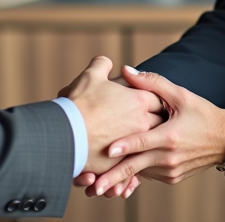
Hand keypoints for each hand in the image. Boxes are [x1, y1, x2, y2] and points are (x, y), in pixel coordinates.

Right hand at [58, 56, 165, 174]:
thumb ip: (102, 65)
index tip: (150, 100)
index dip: (154, 98)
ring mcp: (135, 145)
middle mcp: (142, 123)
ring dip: (144, 143)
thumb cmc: (79, 103)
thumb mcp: (91, 76)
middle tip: (147, 121)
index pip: (158, 98)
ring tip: (137, 142)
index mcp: (139, 100)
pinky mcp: (122, 163)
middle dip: (154, 122)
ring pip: (148, 145)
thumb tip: (105, 63)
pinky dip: (130, 160)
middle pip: (159, 123)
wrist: (65, 132)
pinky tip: (122, 159)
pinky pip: (134, 163)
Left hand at [81, 65, 224, 196]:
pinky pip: (149, 176)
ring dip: (120, 178)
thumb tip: (127, 70)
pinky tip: (117, 179)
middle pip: (136, 167)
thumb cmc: (203, 113)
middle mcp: (169, 157)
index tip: (106, 151)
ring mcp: (171, 170)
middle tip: (93, 185)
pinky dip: (134, 177)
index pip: (142, 142)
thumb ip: (152, 83)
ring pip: (140, 173)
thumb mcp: (181, 95)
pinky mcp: (173, 178)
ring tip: (97, 184)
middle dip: (113, 177)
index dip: (124, 146)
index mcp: (170, 136)